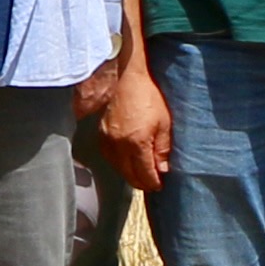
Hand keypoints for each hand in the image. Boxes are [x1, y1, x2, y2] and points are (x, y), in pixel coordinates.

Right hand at [88, 58, 175, 196]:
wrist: (126, 79)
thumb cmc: (148, 98)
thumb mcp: (164, 123)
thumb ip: (162, 149)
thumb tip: (162, 169)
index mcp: (137, 143)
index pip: (144, 174)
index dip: (153, 183)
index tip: (159, 185)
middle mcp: (119, 145)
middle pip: (129, 175)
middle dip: (142, 182)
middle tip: (152, 183)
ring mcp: (107, 141)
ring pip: (118, 168)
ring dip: (130, 174)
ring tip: (141, 174)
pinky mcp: (100, 135)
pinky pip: (109, 158)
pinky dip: (119, 164)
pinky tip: (127, 162)